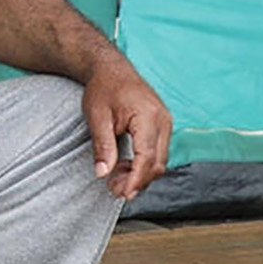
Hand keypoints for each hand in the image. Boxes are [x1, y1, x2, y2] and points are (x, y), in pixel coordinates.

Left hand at [81, 56, 171, 200]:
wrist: (111, 68)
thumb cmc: (104, 88)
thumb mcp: (97, 117)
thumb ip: (103, 146)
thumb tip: (103, 173)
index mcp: (149, 116)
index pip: (147, 157)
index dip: (136, 179)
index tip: (124, 194)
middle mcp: (163, 120)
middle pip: (158, 162)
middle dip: (138, 181)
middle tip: (114, 190)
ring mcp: (165, 122)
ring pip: (160, 160)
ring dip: (140, 174)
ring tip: (116, 180)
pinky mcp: (161, 125)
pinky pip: (157, 152)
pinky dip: (143, 164)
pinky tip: (124, 167)